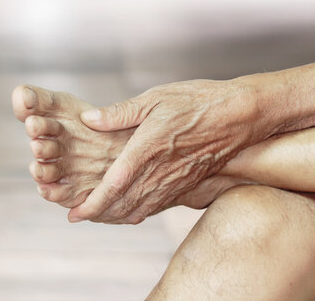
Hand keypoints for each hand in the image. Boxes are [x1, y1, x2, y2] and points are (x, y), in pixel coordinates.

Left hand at [67, 79, 270, 223]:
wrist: (241, 115)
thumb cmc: (198, 102)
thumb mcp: (156, 98)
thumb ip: (120, 113)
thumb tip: (89, 120)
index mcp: (147, 149)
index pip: (113, 186)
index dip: (92, 203)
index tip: (74, 213)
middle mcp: (160, 172)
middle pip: (123, 205)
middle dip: (97, 215)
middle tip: (77, 216)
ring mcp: (175, 182)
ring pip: (139, 210)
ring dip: (115, 217)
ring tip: (97, 216)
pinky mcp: (187, 185)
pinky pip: (158, 207)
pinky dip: (138, 213)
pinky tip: (129, 211)